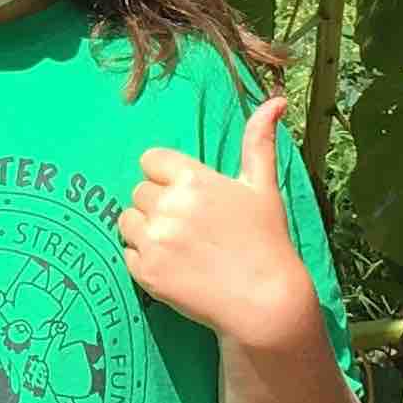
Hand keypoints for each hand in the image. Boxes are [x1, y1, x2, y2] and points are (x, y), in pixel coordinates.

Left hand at [123, 95, 322, 350]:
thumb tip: (276, 100)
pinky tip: (172, 266)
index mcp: (193, 179)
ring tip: (177, 245)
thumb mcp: (263, 187)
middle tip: (188, 226)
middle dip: (158, 204)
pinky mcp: (146, 272)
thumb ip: (258, 142)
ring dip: (144, 230)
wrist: (264, 302)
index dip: (166, 176)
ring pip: (127, 220)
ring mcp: (154, 240)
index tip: (185, 195)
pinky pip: (126, 252)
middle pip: (139, 191)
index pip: (151, 160)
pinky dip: (143, 259)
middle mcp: (169, 205)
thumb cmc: (266, 240)